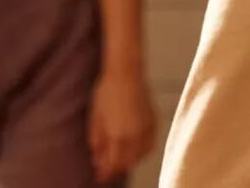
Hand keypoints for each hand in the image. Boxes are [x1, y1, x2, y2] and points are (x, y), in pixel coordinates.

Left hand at [88, 67, 157, 183]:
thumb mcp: (95, 119)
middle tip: (106, 170)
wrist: (126, 72)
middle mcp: (136, 133)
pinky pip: (151, 142)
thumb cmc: (107, 92)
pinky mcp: (153, 118)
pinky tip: (136, 149)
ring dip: (131, 160)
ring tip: (120, 160)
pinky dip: (143, 150)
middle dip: (117, 168)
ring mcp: (147, 126)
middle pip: (129, 162)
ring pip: (142, 153)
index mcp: (119, 135)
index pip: (114, 164)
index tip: (99, 177)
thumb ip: (97, 142)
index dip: (105, 173)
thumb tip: (97, 159)